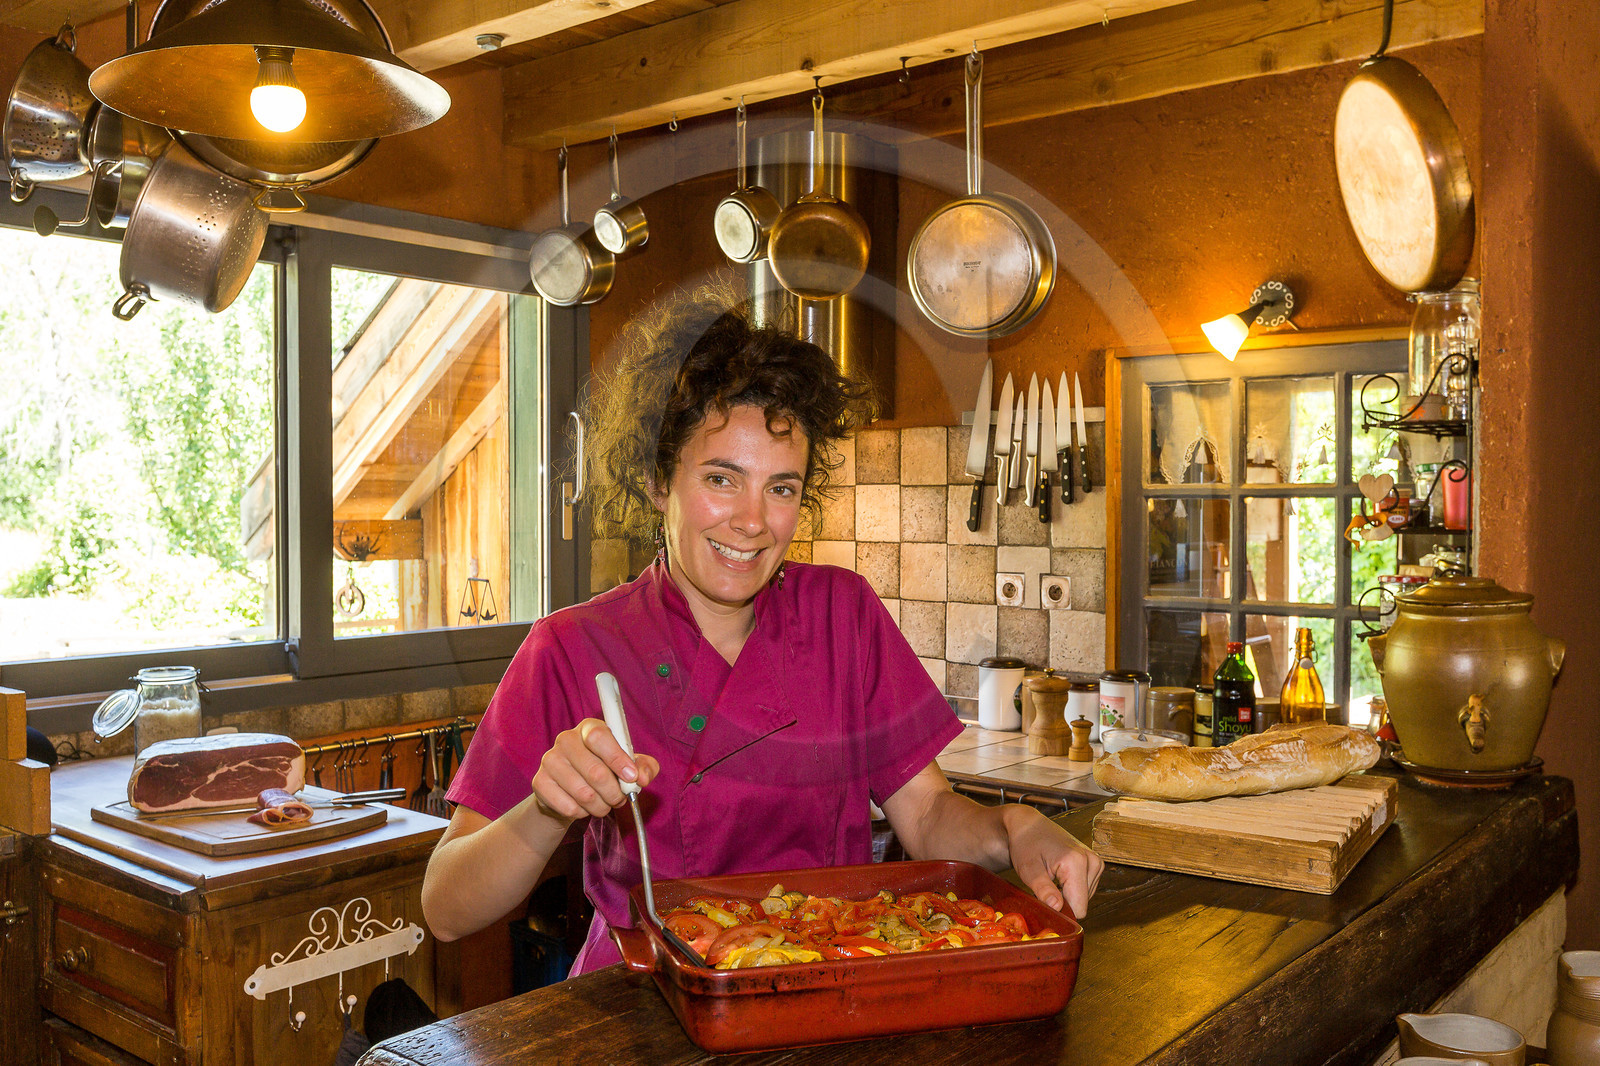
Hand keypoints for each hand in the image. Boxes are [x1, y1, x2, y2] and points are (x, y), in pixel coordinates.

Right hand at [531, 718, 660, 822]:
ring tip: (603, 803)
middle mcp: (566, 739)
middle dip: (614, 792)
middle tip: (619, 798)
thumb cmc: (604, 771)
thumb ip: (644, 767)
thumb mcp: (629, 766)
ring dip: (600, 805)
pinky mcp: (540, 782)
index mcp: (589, 728)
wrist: (570, 791)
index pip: (600, 737)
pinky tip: (584, 807)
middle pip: (595, 771)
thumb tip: (642, 778)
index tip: (631, 778)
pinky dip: (583, 813)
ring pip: (584, 793)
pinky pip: (568, 806)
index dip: (618, 759)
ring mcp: (550, 760)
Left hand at [1001, 805, 1103, 918]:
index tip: (1045, 902)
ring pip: (1084, 898)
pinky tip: (1059, 876)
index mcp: (1076, 862)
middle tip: (1045, 887)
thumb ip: (1043, 890)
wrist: (1029, 826)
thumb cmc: (1025, 845)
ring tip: (1051, 878)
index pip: (1079, 908)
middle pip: (1082, 903)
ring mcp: (1096, 862)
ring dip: (1067, 894)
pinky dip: (1071, 888)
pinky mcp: (1095, 863)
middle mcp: (1092, 861)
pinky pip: (1086, 889)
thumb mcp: (1028, 869)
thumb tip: (1057, 908)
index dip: (1061, 911)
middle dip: (1063, 902)